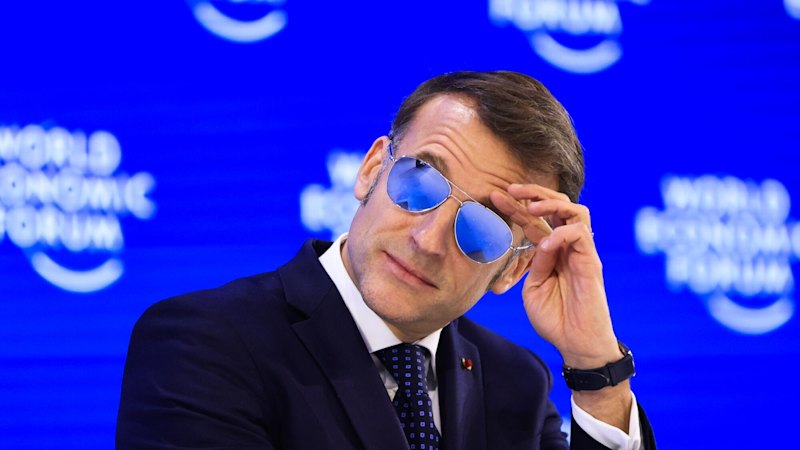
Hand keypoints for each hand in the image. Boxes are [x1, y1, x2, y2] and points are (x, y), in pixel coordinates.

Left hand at [491, 184, 633, 431]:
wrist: (576, 343)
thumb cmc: (555, 318)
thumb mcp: (534, 288)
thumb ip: (534, 264)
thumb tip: (538, 243)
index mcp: (551, 250)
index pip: (535, 220)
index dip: (515, 206)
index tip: (494, 196)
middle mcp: (567, 246)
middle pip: (558, 204)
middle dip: (534, 192)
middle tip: (511, 189)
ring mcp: (581, 252)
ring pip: (576, 210)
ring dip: (552, 204)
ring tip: (532, 208)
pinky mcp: (591, 263)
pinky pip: (581, 235)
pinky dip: (562, 234)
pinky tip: (547, 244)